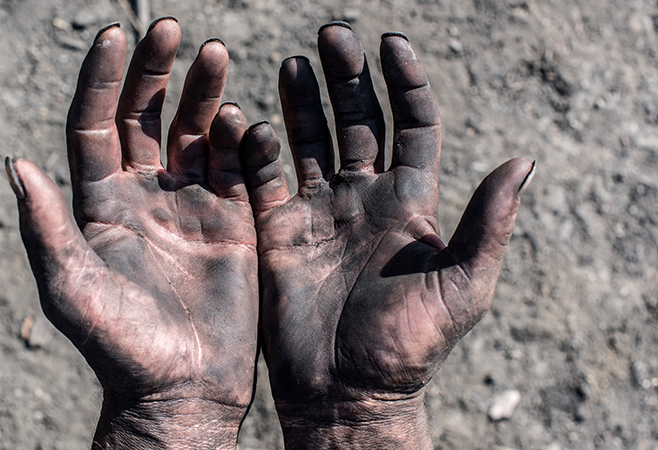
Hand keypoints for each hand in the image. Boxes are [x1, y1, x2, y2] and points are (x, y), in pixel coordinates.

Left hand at [6, 19, 256, 448]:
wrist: (182, 388)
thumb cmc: (121, 346)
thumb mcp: (71, 288)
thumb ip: (44, 227)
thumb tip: (14, 162)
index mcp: (101, 204)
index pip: (95, 125)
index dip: (102, 80)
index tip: (114, 35)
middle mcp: (144, 196)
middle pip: (147, 118)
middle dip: (156, 72)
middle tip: (171, 29)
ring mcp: (191, 206)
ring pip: (196, 133)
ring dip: (203, 93)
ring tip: (213, 53)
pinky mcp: (232, 222)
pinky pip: (237, 168)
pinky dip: (241, 139)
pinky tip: (243, 118)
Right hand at [241, 23, 534, 447]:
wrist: (346, 390)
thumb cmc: (408, 345)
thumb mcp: (461, 286)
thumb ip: (487, 224)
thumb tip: (525, 161)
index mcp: (409, 203)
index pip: (411, 126)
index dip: (404, 82)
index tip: (391, 43)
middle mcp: (363, 198)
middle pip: (357, 121)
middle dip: (347, 77)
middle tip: (332, 35)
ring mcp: (318, 212)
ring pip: (310, 141)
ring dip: (302, 101)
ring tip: (295, 63)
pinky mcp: (278, 231)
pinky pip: (264, 178)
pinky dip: (257, 148)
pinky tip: (250, 120)